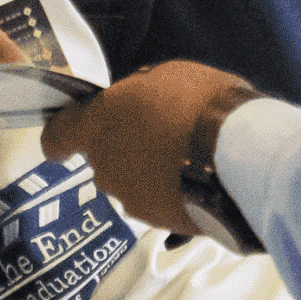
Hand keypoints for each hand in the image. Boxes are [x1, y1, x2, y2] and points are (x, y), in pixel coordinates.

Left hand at [40, 59, 251, 233]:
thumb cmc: (201, 106)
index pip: (58, 135)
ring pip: (133, 183)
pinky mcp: (160, 223)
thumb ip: (140, 94)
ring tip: (190, 156)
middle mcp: (105, 167)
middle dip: (126, 148)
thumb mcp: (167, 76)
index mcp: (98, 125)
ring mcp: (132, 200)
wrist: (242, 158)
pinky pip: (160, 203)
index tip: (61, 145)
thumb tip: (139, 104)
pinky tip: (201, 178)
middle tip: (162, 132)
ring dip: (152, 172)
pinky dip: (173, 192)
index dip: (59, 138)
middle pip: (104, 158)